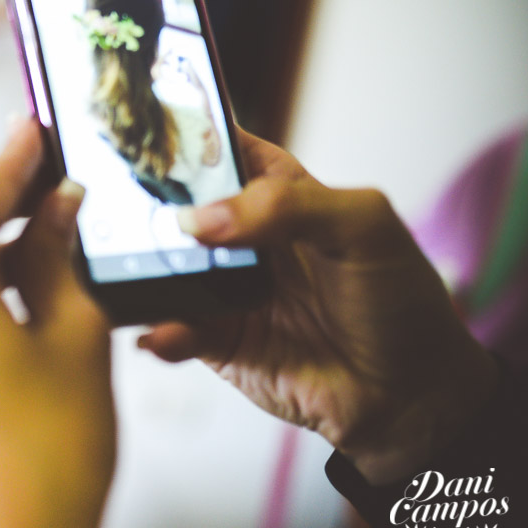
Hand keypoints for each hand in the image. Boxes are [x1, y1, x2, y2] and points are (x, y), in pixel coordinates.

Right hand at [141, 129, 498, 483]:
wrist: (410, 394)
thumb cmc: (400, 298)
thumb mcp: (364, 226)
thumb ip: (288, 205)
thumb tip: (201, 220)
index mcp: (274, 190)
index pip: (218, 147)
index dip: (181, 136)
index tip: (140, 134)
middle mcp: (240, 236)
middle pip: (174, 207)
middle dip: (143, 206)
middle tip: (117, 209)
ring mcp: (223, 290)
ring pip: (163, 270)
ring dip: (142, 271)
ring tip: (129, 274)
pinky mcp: (217, 342)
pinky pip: (174, 331)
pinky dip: (161, 332)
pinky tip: (164, 333)